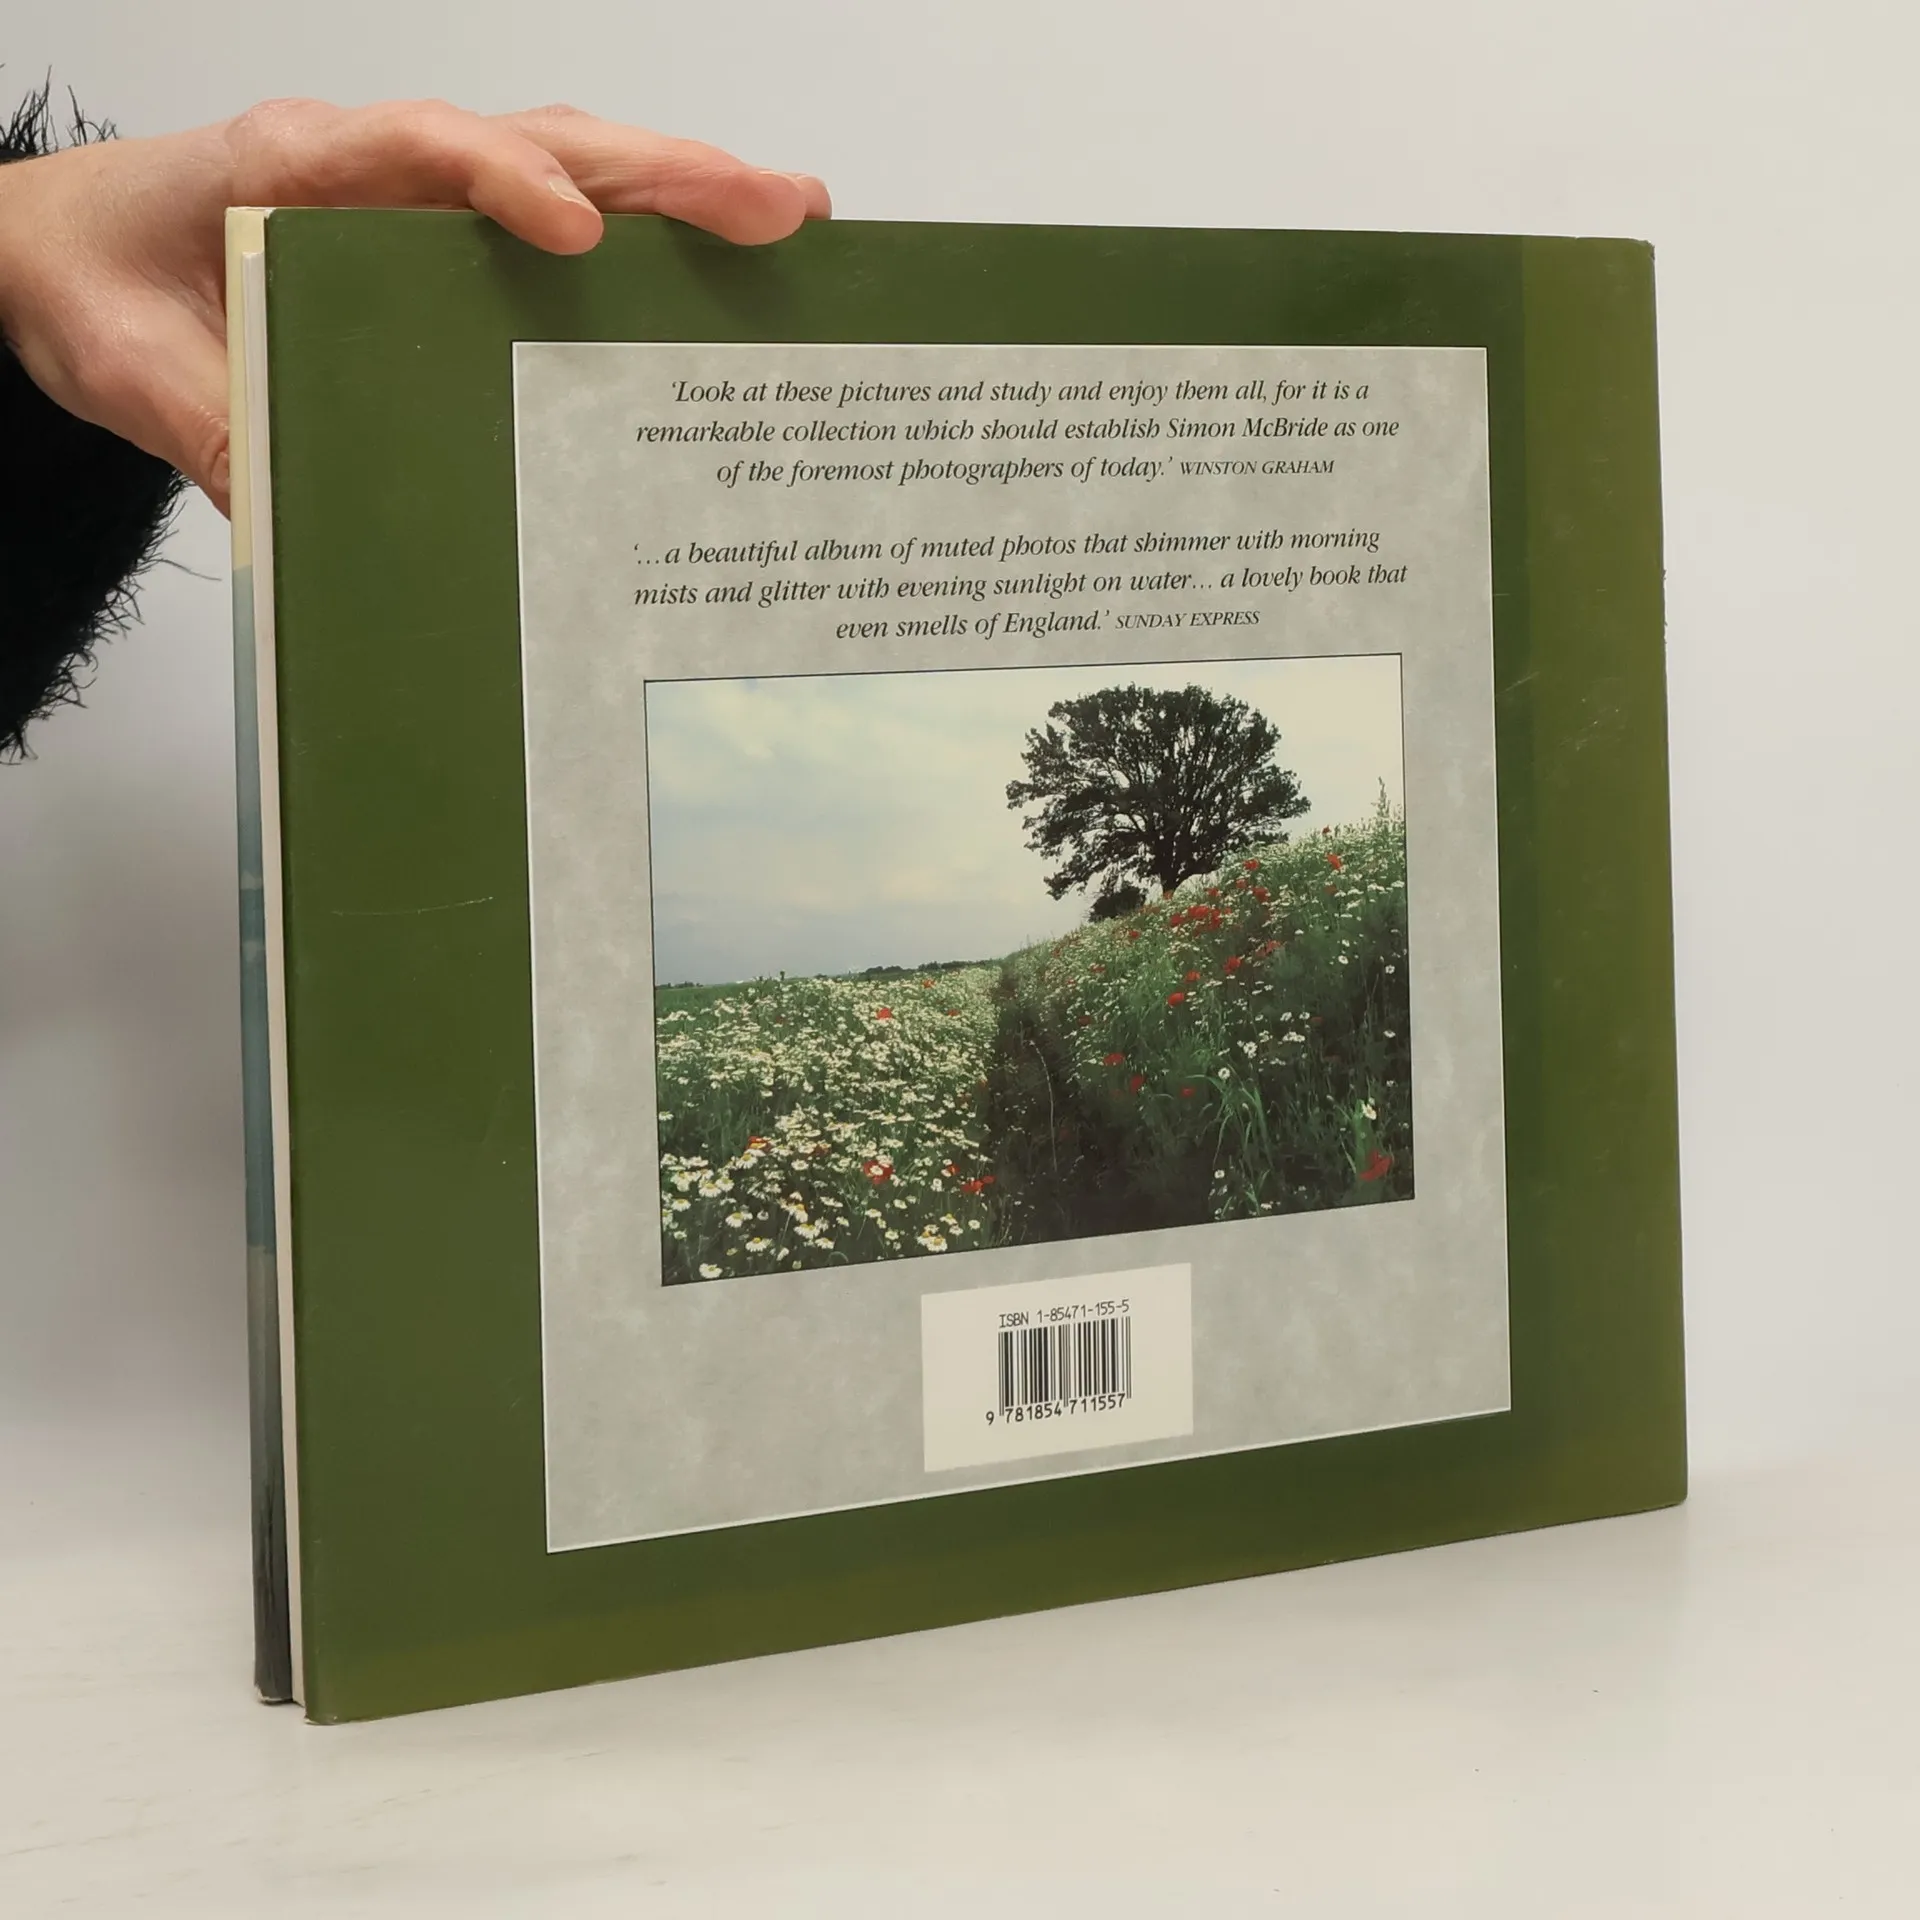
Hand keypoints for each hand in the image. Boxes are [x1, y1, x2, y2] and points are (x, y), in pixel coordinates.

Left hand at [0, 99, 829, 513]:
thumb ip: (216, 437)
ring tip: (791, 220)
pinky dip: (646, 237)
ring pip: (575, 167)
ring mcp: (428, 196)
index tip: (573, 234)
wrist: (63, 260)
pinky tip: (718, 269)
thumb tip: (314, 531)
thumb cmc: (100, 288)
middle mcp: (384, 166)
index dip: (504, 179)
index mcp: (301, 170)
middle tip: (779, 207)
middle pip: (545, 142)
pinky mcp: (450, 237)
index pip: (423, 150)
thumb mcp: (137, 375)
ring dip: (685, 190)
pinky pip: (561, 221)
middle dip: (667, 172)